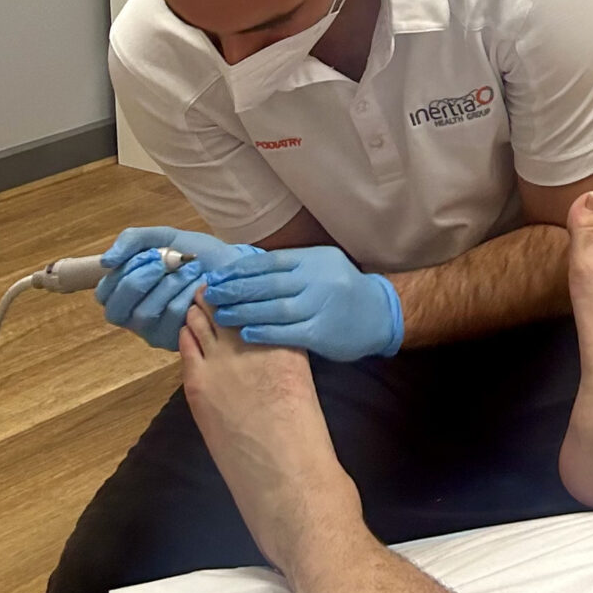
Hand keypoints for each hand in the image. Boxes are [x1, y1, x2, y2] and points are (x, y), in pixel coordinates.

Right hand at [95, 226, 251, 349]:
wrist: (229, 265)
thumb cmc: (192, 253)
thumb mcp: (162, 238)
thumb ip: (132, 242)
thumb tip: (106, 262)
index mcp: (124, 293)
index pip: (105, 294)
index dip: (124, 274)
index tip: (151, 254)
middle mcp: (133, 316)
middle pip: (119, 309)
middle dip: (144, 280)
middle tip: (170, 260)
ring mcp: (153, 331)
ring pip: (146, 313)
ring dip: (171, 284)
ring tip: (192, 268)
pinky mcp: (177, 339)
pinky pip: (174, 319)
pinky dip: (188, 296)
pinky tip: (201, 285)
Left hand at [202, 243, 405, 359]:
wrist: (380, 314)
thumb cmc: (342, 289)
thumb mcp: (321, 266)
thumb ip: (289, 266)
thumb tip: (244, 269)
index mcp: (314, 259)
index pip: (268, 262)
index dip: (239, 270)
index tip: (217, 277)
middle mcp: (317, 279)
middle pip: (267, 284)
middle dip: (235, 289)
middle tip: (212, 295)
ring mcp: (320, 306)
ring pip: (274, 308)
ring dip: (243, 311)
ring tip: (221, 315)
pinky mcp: (322, 332)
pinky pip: (287, 332)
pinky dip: (264, 332)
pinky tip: (246, 333)